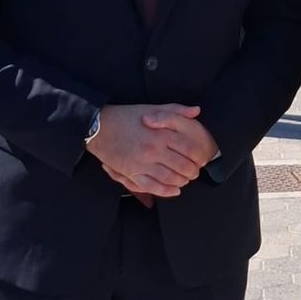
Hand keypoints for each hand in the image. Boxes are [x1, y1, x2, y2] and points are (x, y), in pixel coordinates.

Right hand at [87, 103, 206, 197]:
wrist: (98, 126)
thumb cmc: (126, 116)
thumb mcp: (152, 108)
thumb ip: (176, 110)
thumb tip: (196, 111)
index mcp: (161, 133)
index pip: (189, 149)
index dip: (199, 156)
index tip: (201, 158)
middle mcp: (153, 150)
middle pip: (182, 166)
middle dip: (192, 171)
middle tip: (195, 171)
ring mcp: (142, 163)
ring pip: (169, 178)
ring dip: (182, 181)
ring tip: (186, 179)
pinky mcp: (131, 172)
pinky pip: (152, 187)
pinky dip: (166, 191)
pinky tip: (174, 190)